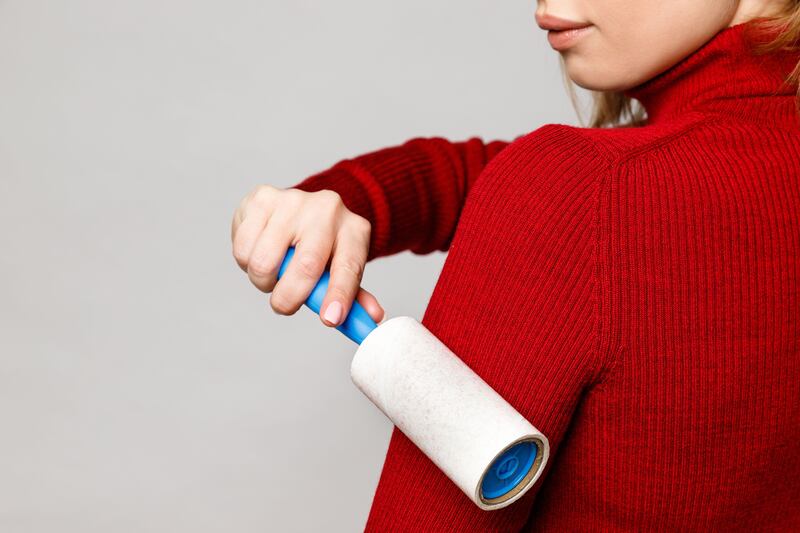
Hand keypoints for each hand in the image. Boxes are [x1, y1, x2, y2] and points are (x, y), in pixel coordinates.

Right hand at [231, 185, 384, 326]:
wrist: (304, 207)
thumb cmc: (325, 245)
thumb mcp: (344, 266)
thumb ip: (354, 295)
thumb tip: (371, 319)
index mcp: (354, 230)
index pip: (349, 267)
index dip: (339, 295)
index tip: (330, 319)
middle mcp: (327, 210)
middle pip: (306, 266)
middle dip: (290, 298)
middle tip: (285, 305)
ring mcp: (293, 201)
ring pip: (265, 262)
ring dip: (263, 281)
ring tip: (273, 272)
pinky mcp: (261, 198)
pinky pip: (243, 248)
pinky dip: (245, 262)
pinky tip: (259, 251)